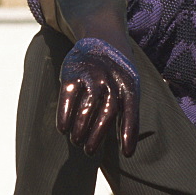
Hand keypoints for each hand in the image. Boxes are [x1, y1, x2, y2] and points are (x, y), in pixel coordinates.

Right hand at [56, 37, 139, 156]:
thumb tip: (128, 151)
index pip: (132, 112)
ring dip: (80, 129)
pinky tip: (63, 128)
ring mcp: (92, 76)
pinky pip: (68, 97)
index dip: (129, 133)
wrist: (101, 40)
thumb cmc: (117, 76)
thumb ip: (128, 113)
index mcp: (130, 87)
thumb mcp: (130, 88)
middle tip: (89, 152)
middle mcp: (112, 81)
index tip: (127, 154)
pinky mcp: (73, 73)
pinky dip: (64, 114)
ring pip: (87, 107)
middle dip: (97, 135)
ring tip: (76, 142)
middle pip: (107, 113)